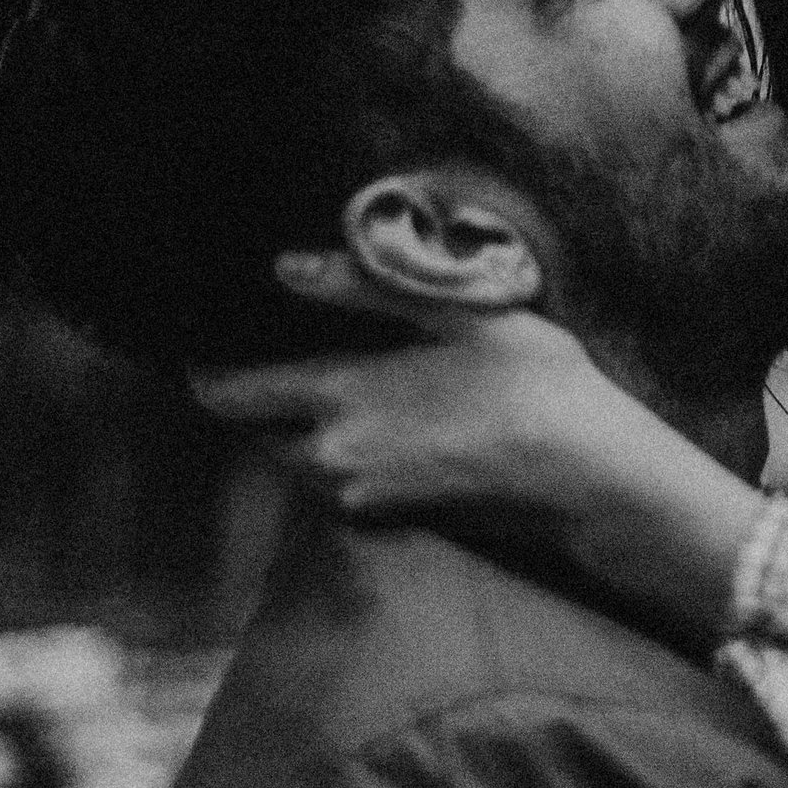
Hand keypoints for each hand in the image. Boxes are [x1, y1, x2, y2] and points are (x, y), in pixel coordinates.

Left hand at [193, 294, 629, 528]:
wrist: (589, 482)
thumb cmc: (535, 383)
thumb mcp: (459, 312)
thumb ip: (364, 286)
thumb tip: (285, 267)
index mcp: (342, 396)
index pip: (228, 393)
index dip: (204, 369)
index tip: (198, 344)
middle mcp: (334, 456)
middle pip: (256, 432)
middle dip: (257, 399)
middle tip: (275, 354)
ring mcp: (360, 496)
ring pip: (296, 460)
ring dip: (300, 427)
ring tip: (336, 380)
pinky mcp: (390, 519)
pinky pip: (336, 481)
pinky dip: (339, 450)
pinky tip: (384, 417)